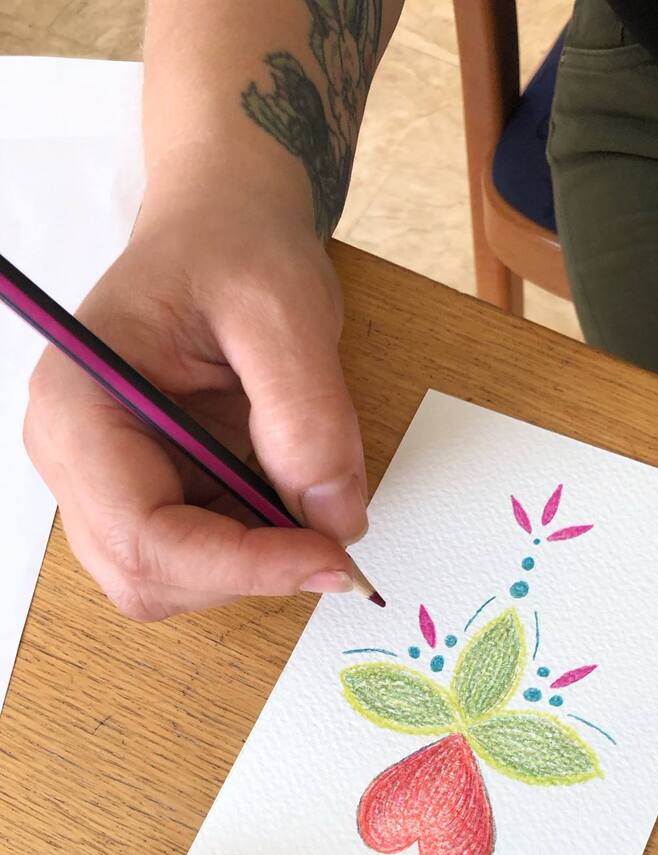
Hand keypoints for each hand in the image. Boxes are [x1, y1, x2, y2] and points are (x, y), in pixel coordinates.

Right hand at [24, 178, 366, 619]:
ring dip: (253, 564)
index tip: (330, 556)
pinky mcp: (152, 492)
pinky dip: (257, 550)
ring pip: (176, 581)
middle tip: (332, 537)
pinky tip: (286, 493)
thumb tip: (334, 518)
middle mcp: (77, 455)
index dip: (240, 565)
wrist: (226, 224)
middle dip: (246, 571)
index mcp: (80, 405)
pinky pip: (202, 558)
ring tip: (306, 496)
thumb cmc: (235, 244)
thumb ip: (307, 414)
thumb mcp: (284, 309)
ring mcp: (109, 481)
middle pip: (149, 576)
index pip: (141, 535)